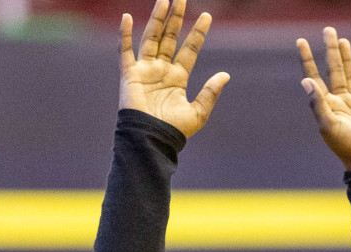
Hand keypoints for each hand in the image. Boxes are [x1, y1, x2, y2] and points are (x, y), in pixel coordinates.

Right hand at [118, 0, 228, 138]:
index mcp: (178, 77)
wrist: (151, 140)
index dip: (197, 33)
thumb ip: (210, 93)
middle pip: (169, 38)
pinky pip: (125, 50)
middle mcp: (161, 70)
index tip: (207, 15)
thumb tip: (225, 75)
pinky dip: (125, 34)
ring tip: (164, 0)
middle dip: (176, 18)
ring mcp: (145, 70)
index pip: (189, 49)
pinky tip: (128, 17)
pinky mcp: (130, 74)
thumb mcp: (198, 112)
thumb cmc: (174, 130)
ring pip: (151, 38)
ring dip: (157, 19)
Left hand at [297, 29, 350, 173]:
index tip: (301, 41)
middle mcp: (341, 104)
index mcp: (327, 106)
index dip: (307, 60)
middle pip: (334, 71)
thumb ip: (318, 104)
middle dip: (330, 51)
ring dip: (347, 59)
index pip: (314, 77)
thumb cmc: (349, 149)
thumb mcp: (329, 127)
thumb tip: (305, 81)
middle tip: (328, 30)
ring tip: (343, 41)